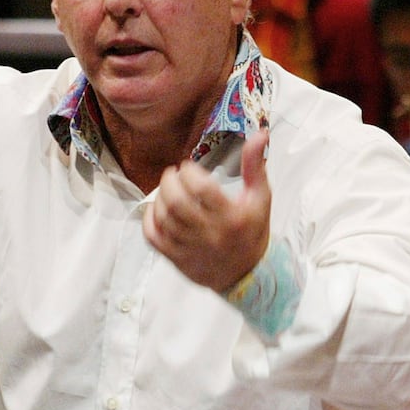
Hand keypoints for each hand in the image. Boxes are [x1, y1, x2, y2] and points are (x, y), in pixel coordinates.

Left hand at [143, 129, 271, 290]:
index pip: (201, 189)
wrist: (247, 275)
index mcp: (231, 217)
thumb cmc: (252, 232)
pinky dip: (149, 220)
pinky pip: (154, 238)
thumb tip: (259, 134)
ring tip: (166, 189)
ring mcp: (191, 249)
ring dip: (159, 197)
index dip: (188, 172)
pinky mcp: (178, 259)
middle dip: (169, 182)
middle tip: (172, 174)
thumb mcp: (260, 198)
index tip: (188, 167)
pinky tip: (156, 209)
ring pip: (163, 218)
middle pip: (176, 203)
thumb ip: (255, 166)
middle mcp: (210, 234)